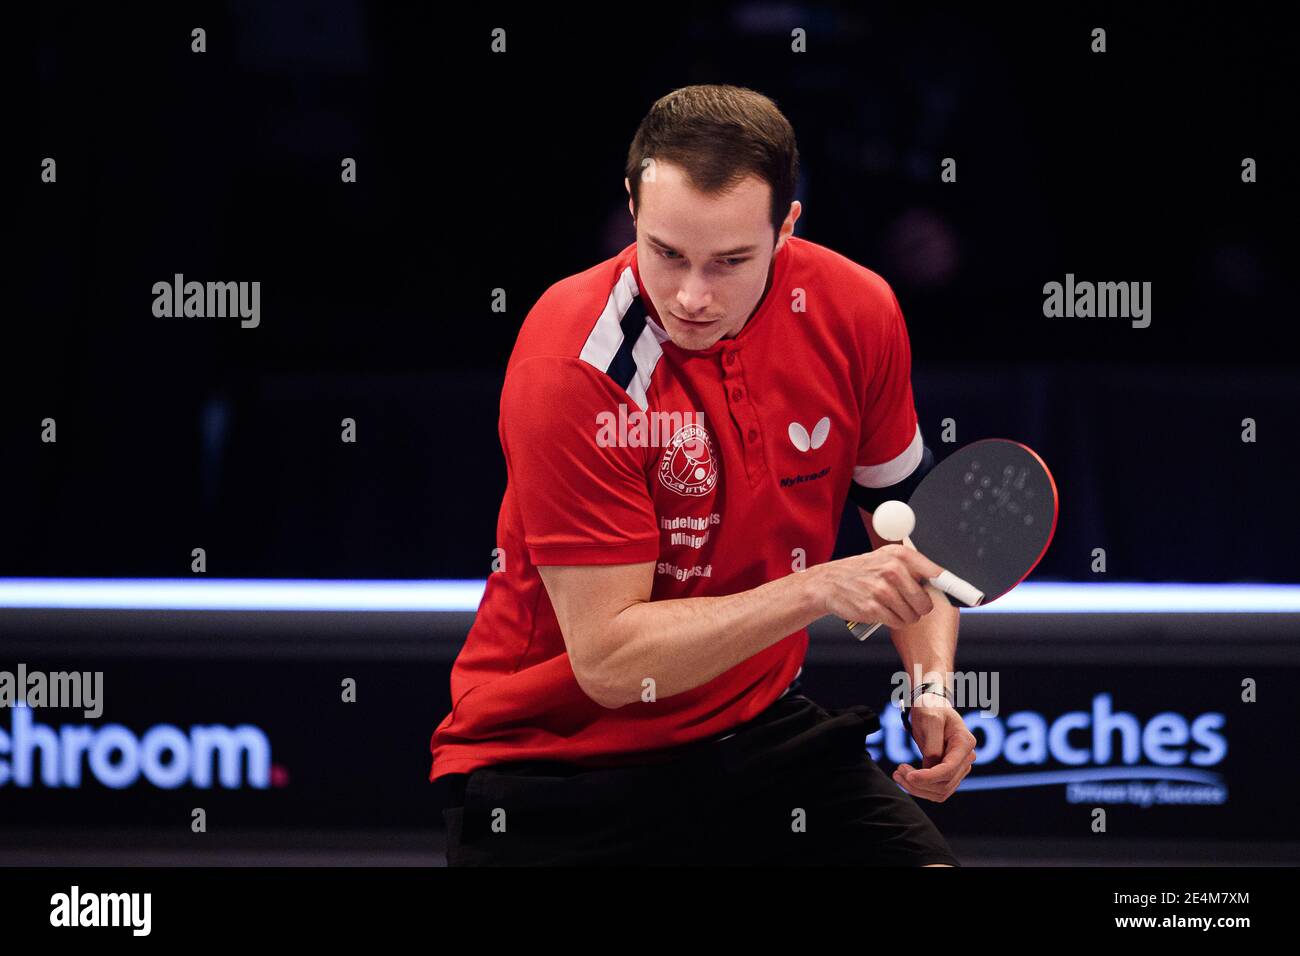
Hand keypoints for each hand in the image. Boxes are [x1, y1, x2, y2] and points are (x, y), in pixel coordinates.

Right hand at [815, 544, 946, 629]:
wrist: (829, 583)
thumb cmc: (862, 572)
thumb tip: (945, 584)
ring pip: (913, 615)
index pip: (937, 574)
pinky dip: (892, 621)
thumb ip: (914, 568)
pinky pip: (897, 622)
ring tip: (890, 605)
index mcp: (901, 556)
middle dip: (919, 608)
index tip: (973, 596)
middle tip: (905, 602)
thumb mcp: (886, 558)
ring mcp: (882, 590)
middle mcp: (893, 570)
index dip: (955, 587)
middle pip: (926, 602)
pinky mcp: (873, 608)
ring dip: (905, 616)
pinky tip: (881, 611)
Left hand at [893, 694, 976, 801]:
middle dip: (919, 783)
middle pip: (944, 784)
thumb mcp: (930, 719)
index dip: (928, 777)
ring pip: (940, 792)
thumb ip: (932, 745)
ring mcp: (960, 767)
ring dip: (917, 789)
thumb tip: (930, 767)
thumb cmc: (931, 708)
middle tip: (897, 771)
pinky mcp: (950, 773)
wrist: (931, 706)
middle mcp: (966, 758)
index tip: (909, 777)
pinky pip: (936, 790)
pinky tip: (905, 777)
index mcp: (965, 743)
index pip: (948, 770)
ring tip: (898, 774)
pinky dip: (920, 788)